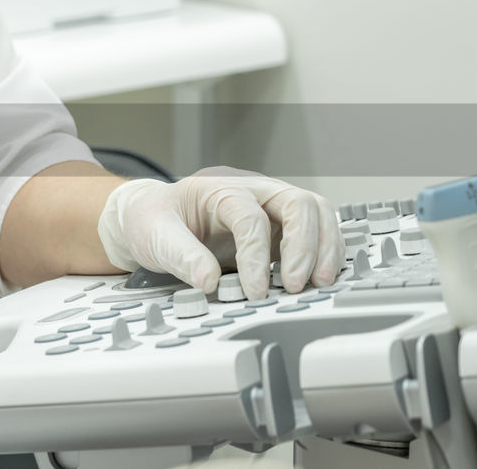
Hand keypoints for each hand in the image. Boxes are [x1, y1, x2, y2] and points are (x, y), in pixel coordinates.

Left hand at [97, 167, 344, 299]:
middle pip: (297, 203)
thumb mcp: (155, 234)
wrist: (151, 217)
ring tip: (320, 283)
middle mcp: (253, 193)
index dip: (256, 254)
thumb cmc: (154, 219)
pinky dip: (324, 253)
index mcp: (221, 189)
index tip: (255, 288)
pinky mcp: (280, 229)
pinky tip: (320, 277)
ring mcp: (270, 209)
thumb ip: (179, 255)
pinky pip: (316, 232)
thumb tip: (207, 281)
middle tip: (295, 284)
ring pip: (316, 214)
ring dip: (325, 248)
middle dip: (304, 246)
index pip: (251, 216)